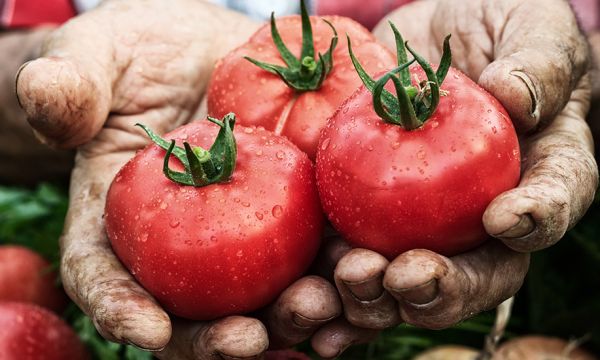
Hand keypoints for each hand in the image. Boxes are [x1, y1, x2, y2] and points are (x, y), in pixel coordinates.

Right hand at [15, 1, 346, 356]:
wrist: (208, 48)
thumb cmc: (142, 53)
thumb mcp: (100, 53)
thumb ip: (75, 79)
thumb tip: (50, 97)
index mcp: (119, 221)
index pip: (104, 276)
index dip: (120, 308)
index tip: (148, 329)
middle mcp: (181, 245)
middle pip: (194, 311)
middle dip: (220, 338)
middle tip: (250, 338)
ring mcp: (241, 236)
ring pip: (264, 296)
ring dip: (292, 316)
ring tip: (320, 309)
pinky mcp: (294, 216)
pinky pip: (317, 252)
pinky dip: (339, 272)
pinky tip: (363, 277)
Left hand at [331, 0, 596, 332]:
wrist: (425, 44)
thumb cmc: (491, 31)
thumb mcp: (525, 27)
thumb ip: (536, 61)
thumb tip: (516, 97)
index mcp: (537, 174)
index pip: (551, 204)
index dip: (536, 219)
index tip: (504, 218)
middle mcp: (481, 219)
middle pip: (475, 274)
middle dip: (441, 287)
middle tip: (404, 276)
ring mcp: (421, 229)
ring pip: (406, 287)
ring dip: (376, 300)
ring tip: (349, 281)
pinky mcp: (366, 221)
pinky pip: (348, 266)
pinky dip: (329, 293)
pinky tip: (308, 311)